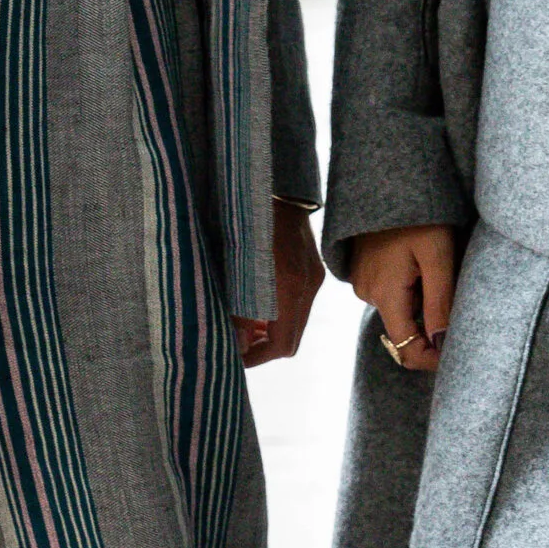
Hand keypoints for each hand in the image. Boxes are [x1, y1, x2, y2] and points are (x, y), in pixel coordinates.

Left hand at [238, 201, 323, 367]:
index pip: (282, 344)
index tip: (234, 358)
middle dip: (263, 347)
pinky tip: (259, 304)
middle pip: (290, 339)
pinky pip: (299, 305)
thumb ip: (237, 308)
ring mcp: (314, 279)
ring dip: (271, 330)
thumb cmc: (247, 224)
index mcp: (289, 288)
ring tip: (244, 324)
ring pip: (295, 323)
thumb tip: (237, 343)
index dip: (256, 357)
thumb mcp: (236, 268)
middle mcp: (307, 287)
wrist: (278, 189)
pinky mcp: (313, 270)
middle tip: (236, 344)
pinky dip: (279, 313)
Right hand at [351, 223, 456, 372]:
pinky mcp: (364, 270)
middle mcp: (368, 294)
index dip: (432, 358)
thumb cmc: (417, 213)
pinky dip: (411, 286)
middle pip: (405, 329)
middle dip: (432, 321)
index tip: (457, 352)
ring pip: (401, 309)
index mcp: (384, 295)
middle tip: (453, 287)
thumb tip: (441, 344)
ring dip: (423, 299)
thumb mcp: (438, 255)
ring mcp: (363, 281)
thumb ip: (440, 302)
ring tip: (436, 265)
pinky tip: (420, 261)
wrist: (385, 178)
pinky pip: (392, 292)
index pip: (406, 349)